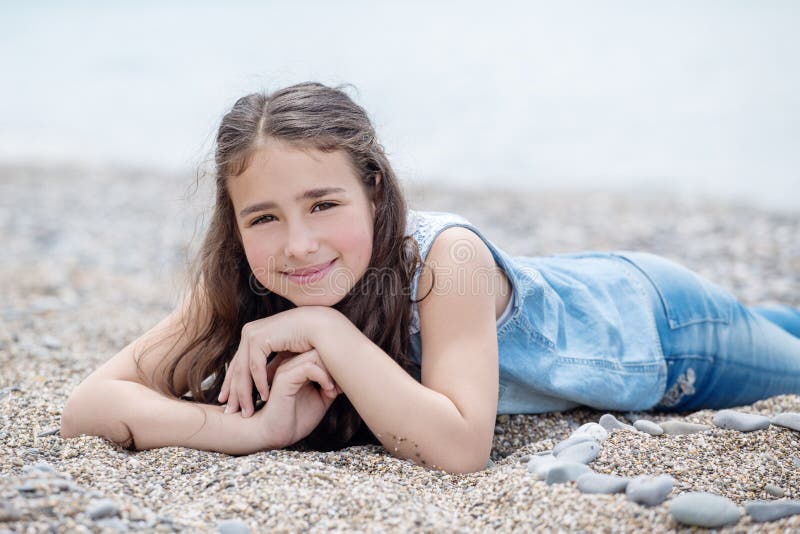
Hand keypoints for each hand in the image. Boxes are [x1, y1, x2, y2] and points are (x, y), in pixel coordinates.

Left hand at [218, 306, 332, 416]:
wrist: (323, 326)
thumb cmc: (311, 340)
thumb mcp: (286, 355)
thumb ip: (273, 365)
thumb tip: (265, 383)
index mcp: (254, 333)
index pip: (238, 363)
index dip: (232, 384)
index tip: (229, 402)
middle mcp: (249, 331)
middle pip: (237, 367)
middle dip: (233, 392)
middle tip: (230, 412)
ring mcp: (252, 333)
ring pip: (242, 369)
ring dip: (244, 393)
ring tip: (247, 411)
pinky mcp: (259, 337)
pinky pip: (255, 366)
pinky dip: (259, 383)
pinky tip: (264, 397)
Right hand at [251, 348, 342, 448]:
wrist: (274, 435)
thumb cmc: (295, 419)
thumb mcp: (321, 400)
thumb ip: (330, 385)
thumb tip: (349, 374)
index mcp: (298, 366)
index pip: (322, 350)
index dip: (338, 364)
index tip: (344, 385)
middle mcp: (291, 363)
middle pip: (320, 348)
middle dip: (337, 366)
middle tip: (341, 387)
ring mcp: (286, 369)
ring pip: (315, 354)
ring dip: (331, 371)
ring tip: (333, 390)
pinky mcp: (284, 379)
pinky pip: (308, 367)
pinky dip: (323, 377)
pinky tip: (328, 391)